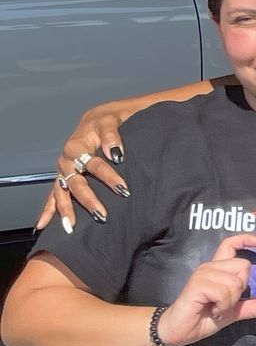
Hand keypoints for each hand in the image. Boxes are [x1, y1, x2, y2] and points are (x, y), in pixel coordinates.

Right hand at [41, 102, 131, 231]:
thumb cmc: (107, 119)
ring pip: (62, 192)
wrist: (97, 118)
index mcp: (77, 144)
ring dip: (67, 210)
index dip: (108, 176)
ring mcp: (63, 170)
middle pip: (76, 183)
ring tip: (72, 227)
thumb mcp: (112, 120)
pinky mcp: (63, 177)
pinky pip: (53, 195)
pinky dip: (48, 210)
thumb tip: (115, 153)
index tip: (123, 189)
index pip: (94, 164)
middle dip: (88, 200)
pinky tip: (43, 225)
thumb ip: (112, 134)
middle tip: (102, 215)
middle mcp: (66, 159)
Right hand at [152, 236, 255, 345]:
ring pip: (235, 281)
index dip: (246, 239)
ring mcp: (203, 273)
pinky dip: (223, 306)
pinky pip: (224, 291)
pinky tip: (212, 311)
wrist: (180, 332)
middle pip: (243, 265)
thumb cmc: (204, 318)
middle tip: (225, 302)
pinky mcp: (198, 284)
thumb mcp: (235, 311)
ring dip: (230, 301)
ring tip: (216, 308)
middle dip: (241, 288)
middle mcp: (210, 266)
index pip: (230, 244)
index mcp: (218, 269)